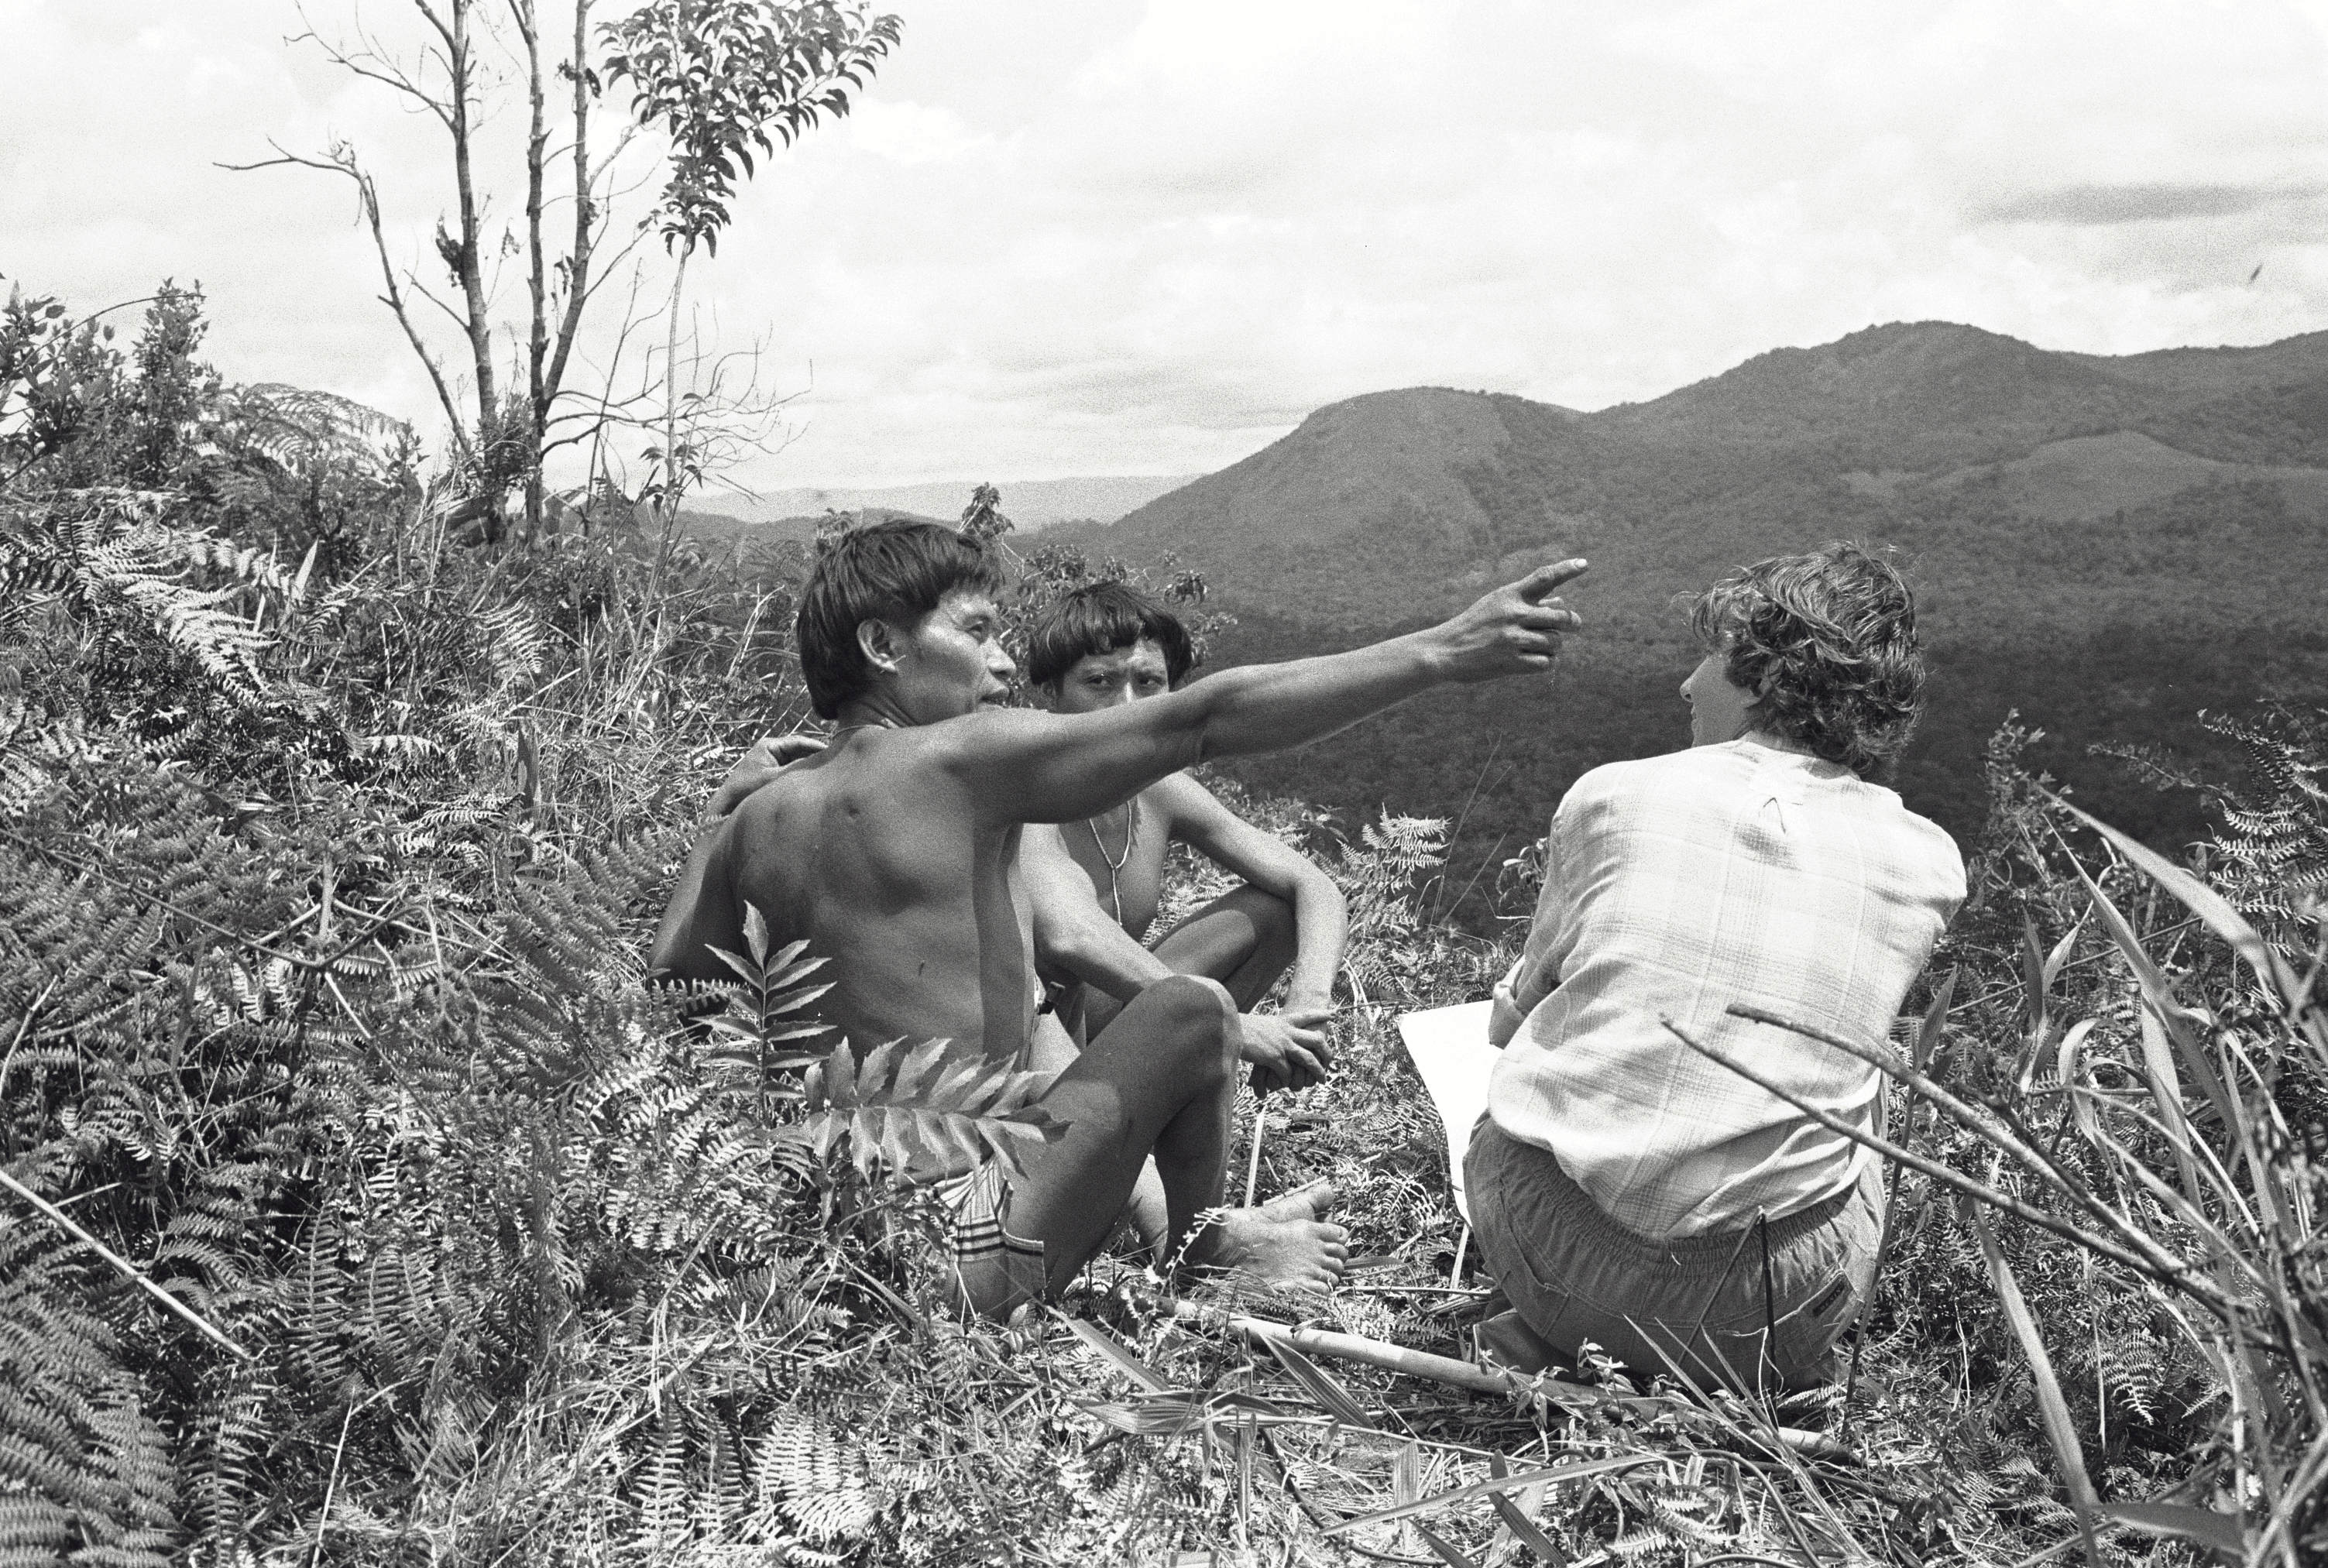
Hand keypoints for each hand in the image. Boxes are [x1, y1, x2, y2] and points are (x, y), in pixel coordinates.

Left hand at [703, 731, 825, 820]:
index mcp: (769, 745)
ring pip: (798, 761)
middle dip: (815, 757)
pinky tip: (814, 782)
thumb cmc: (745, 789)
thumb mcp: (772, 778)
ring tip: (827, 772)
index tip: (833, 752)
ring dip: (809, 767)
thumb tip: (817, 763)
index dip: (817, 746)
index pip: (799, 742)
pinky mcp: (774, 773)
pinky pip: (793, 771)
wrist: (727, 804)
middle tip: (834, 762)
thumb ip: (795, 770)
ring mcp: (773, 762)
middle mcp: (772, 750)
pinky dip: (802, 775)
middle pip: (800, 750)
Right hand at [1238, 1006, 1333, 1093]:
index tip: (1332, 1014)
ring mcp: (1282, 1045)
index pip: (1306, 1016)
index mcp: (1282, 1021)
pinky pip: (1287, 1072)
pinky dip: (1288, 1079)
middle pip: (1315, 1040)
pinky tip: (1286, 1083)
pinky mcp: (1274, 1057)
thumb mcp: (1259, 1023)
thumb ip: (1269, 1029)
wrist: (1228, 1028)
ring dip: (1317, 1070)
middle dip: (1326, 1050)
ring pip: (1308, 1059)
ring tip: (1322, 1079)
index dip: (1319, 1015)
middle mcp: (1286, 1032)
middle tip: (1331, 1058)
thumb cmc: (1238, 1025)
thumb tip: (1269, 1032)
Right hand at [1430, 558, 1587, 683]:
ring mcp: (1512, 638)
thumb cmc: (1475, 625)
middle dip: (1572, 622)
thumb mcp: (1498, 606)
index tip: (1584, 564)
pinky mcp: (1510, 662)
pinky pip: (1545, 662)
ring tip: (1542, 647)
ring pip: (1555, 642)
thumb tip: (1562, 601)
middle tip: (1574, 625)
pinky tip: (1535, 659)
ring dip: (1554, 646)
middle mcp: (1513, 614)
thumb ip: (1531, 603)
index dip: (1566, 570)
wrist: (1446, 650)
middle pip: (1561, 617)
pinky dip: (1545, 662)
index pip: (1544, 578)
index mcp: (1510, 595)